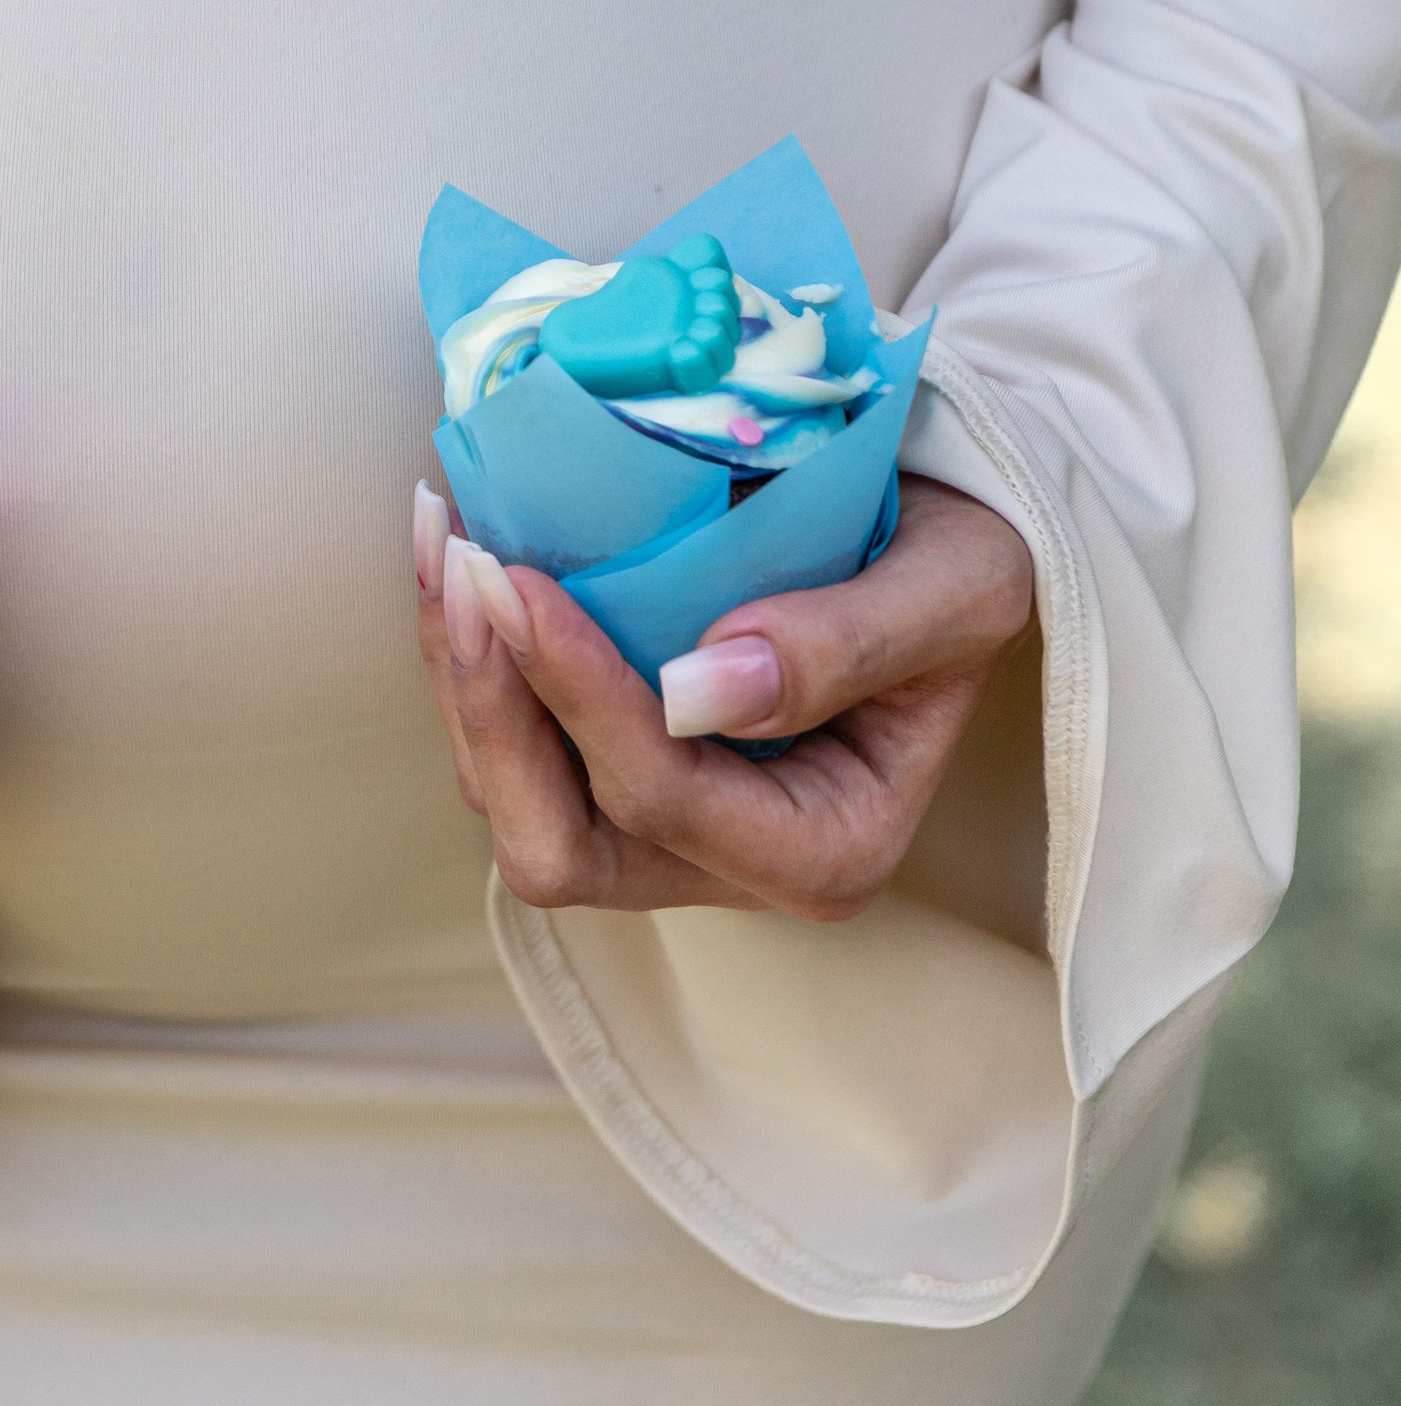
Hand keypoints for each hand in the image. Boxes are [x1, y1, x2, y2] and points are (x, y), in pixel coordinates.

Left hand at [413, 471, 1032, 924]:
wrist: (940, 540)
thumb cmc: (962, 562)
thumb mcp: (954, 586)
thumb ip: (847, 643)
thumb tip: (698, 687)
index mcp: (826, 853)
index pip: (665, 798)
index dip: (580, 694)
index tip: (521, 573)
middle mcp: (728, 869)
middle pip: (558, 848)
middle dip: (492, 711)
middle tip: (463, 564)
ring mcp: (656, 833)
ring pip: (507, 802)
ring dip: (463, 674)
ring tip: (444, 536)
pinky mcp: (604, 778)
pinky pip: (505, 747)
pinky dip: (470, 656)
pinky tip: (453, 550)